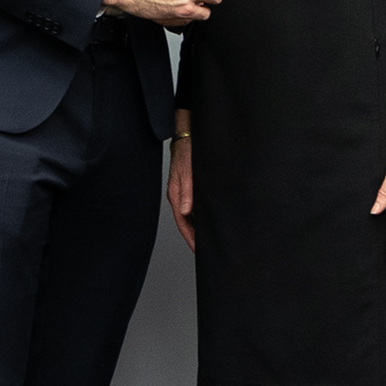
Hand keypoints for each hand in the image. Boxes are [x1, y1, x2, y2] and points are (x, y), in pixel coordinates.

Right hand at [167, 114, 196, 248]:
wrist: (187, 134)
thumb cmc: (187, 150)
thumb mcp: (188, 171)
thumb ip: (187, 192)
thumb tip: (186, 211)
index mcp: (176, 195)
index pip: (182, 222)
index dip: (191, 238)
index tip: (199, 250)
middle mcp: (179, 195)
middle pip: (186, 222)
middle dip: (194, 236)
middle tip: (206, 249)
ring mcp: (183, 191)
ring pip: (191, 215)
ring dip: (198, 226)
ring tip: (209, 239)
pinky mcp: (189, 186)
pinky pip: (195, 206)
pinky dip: (201, 215)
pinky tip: (210, 218)